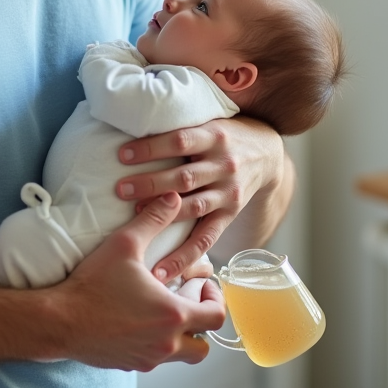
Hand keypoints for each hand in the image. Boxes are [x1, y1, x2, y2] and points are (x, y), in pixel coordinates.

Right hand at [50, 193, 225, 370]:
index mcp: (172, 314)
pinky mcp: (131, 364)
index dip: (214, 299)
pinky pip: (156, 358)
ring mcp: (148, 358)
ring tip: (163, 311)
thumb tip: (172, 199)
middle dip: (201, 323)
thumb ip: (153, 220)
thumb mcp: (124, 244)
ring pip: (182, 355)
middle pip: (204, 345)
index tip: (200, 285)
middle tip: (185, 300)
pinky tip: (139, 321)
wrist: (60, 320)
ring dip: (181, 336)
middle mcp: (165, 342)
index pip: (216, 316)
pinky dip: (157, 343)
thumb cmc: (93, 285)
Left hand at [117, 116, 286, 281]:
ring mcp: (229, 192)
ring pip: (194, 206)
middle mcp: (224, 164)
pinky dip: (185, 255)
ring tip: (135, 221)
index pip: (180, 140)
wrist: (267, 153)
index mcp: (215, 136)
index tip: (123, 155)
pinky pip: (207, 238)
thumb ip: (181, 125)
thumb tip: (134, 118)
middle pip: (184, 176)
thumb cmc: (224, 135)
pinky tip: (164, 269)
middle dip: (150, 184)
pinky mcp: (231, 214)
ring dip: (164, 215)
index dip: (151, 148)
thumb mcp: (209, 121)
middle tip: (120, 190)